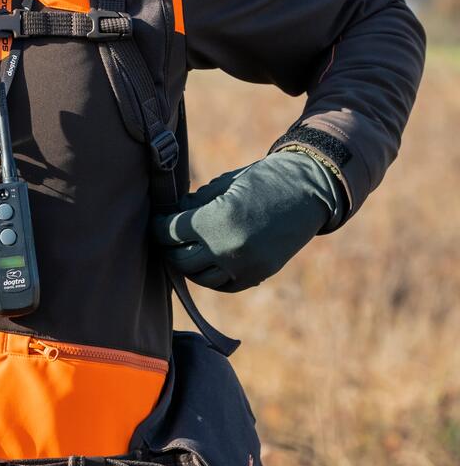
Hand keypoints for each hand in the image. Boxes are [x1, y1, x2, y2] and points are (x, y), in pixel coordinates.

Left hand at [151, 151, 343, 292]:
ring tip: (184, 250)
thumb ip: (193, 205)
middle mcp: (226, 248)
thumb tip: (169, 217)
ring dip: (187, 265)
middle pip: (179, 259)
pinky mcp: (256, 275)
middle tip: (165, 237)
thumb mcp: (222, 186)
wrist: (308, 190)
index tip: (156, 221)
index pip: (169, 233)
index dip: (157, 227)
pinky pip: (222, 285)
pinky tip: (206, 262)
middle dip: (168, 247)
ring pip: (198, 277)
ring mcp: (243, 266)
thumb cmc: (261, 180)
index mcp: (215, 220)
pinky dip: (209, 276)